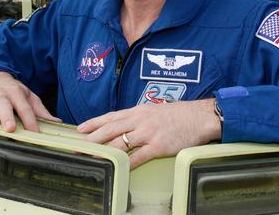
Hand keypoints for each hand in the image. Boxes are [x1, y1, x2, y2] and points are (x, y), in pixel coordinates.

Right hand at [0, 71, 59, 152]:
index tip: (35, 133)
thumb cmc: (14, 91)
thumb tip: (56, 123)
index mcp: (16, 92)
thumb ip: (40, 111)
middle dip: (6, 117)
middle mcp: (0, 96)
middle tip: (9, 129)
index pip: (25, 108)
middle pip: (4, 106)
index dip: (30, 120)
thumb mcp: (29, 97)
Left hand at [77, 99, 220, 168]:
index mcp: (139, 111)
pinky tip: (117, 168)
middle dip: (93, 138)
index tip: (81, 128)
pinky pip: (138, 157)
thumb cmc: (180, 114)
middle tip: (78, 146)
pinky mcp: (158, 146)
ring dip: (104, 152)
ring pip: (120, 143)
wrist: (199, 117)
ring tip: (91, 158)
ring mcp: (148, 133)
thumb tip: (127, 124)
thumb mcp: (155, 110)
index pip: (111, 116)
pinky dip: (126, 163)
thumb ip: (140, 117)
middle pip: (110, 129)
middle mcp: (140, 120)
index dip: (94, 123)